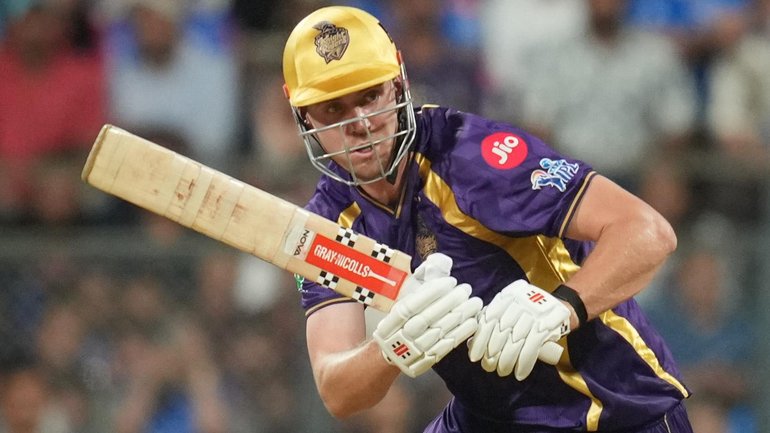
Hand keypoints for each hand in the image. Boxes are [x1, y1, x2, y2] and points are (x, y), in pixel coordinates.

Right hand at [373, 253, 481, 377]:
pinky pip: (446, 347)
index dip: (433, 292)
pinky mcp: (426, 361)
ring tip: (475, 303)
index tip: (451, 281)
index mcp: (392, 319)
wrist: (392, 354)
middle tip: (466, 289)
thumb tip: (439, 260)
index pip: (412, 303)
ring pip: (439, 331)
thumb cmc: (403, 320)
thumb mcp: (405, 299)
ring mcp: (414, 350)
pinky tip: (473, 321)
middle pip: (427, 318)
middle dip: (450, 302)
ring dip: (460, 316)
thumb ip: (422, 280)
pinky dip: (460, 334)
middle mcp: (401, 336)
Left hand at [468, 280, 569, 379]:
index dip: (479, 341)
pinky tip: (519, 374)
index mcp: (505, 298)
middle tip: (489, 367)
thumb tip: (470, 342)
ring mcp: (532, 315)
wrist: (561, 306)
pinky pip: (531, 348)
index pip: (487, 321)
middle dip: (492, 355)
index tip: (474, 357)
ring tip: (502, 372)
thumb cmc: (528, 310)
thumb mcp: (509, 308)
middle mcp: (517, 304)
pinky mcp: (546, 326)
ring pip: (514, 343)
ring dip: (507, 362)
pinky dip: (524, 364)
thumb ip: (492, 320)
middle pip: (500, 334)